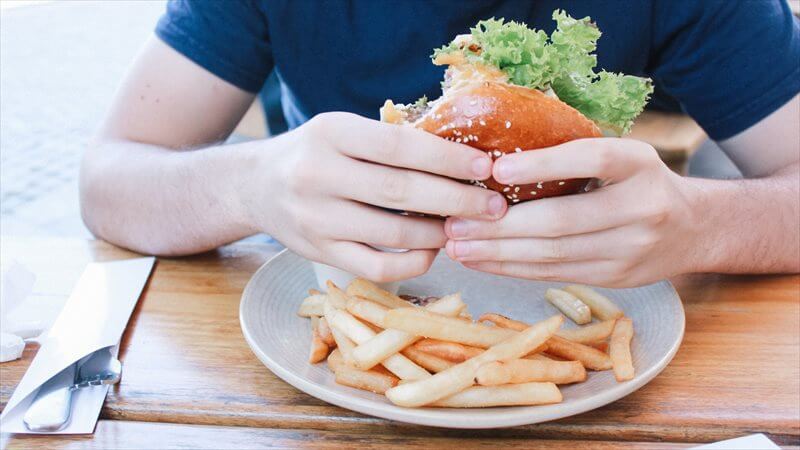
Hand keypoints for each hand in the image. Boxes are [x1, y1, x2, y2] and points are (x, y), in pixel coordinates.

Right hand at [246, 112, 506, 281]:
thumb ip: (390, 142)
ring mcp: (316, 217)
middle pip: (400, 191)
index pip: (398, 146)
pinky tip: (432, 250)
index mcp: (330, 132)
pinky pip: (375, 267)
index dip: (446, 159)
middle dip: (455, 200)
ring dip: (438, 233)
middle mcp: (317, 174)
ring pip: (392, 233)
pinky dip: (412, 262)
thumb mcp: (343, 131)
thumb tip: (463, 159)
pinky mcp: (318, 251)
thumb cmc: (315, 152)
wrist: (256, 185)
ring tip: (466, 227)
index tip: (485, 168)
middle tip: (493, 207)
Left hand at [443, 138, 700, 286]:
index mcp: (639, 164)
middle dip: (499, 225)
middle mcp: (641, 208)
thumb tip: (495, 158)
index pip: (590, 158)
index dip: (542, 163)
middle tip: (454, 222)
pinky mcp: (616, 278)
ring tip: (458, 246)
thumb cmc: (639, 182)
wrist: (694, 229)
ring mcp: (631, 249)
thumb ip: (575, 155)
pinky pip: (555, 275)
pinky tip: (483, 261)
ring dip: (497, 252)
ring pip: (552, 255)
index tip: (496, 169)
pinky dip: (514, 268)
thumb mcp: (623, 156)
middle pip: (560, 221)